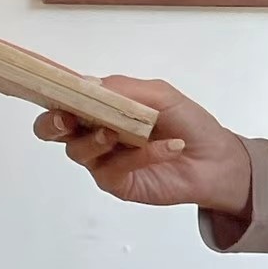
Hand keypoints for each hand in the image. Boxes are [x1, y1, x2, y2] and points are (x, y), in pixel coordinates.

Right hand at [33, 76, 252, 218]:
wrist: (215, 158)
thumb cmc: (188, 123)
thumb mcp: (160, 95)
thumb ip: (124, 89)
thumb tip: (88, 84)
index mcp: (100, 107)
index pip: (64, 100)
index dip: (54, 96)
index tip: (59, 94)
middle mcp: (94, 132)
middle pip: (52, 130)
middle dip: (53, 124)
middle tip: (68, 121)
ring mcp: (103, 160)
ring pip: (77, 151)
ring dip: (96, 139)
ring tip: (120, 134)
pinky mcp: (117, 183)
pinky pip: (112, 170)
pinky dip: (138, 156)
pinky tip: (166, 148)